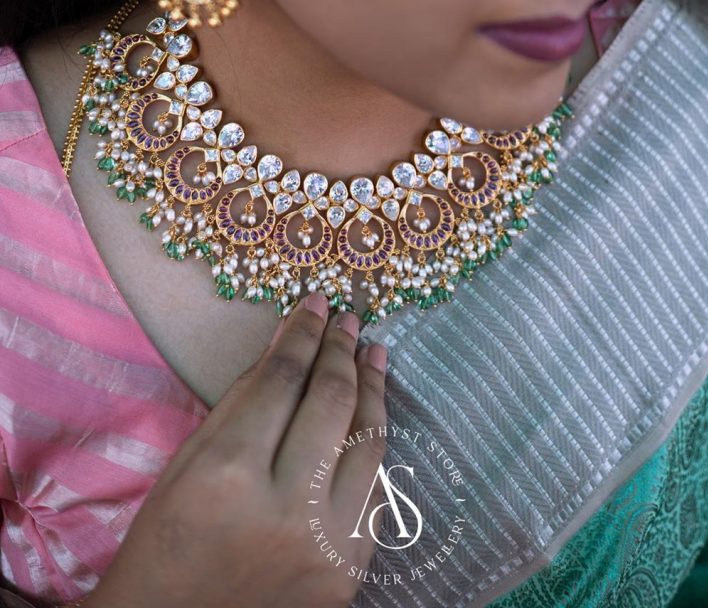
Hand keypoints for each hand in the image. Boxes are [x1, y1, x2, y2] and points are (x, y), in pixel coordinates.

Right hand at [83, 293, 388, 607]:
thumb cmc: (165, 542)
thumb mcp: (188, 462)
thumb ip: (243, 399)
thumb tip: (289, 340)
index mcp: (229, 476)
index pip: (283, 380)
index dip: (302, 334)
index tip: (314, 304)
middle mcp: (286, 509)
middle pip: (332, 403)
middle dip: (340, 350)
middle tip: (347, 320)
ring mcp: (325, 545)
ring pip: (369, 444)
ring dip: (373, 390)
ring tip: (373, 355)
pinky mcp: (349, 571)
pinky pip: (374, 492)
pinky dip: (373, 447)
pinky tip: (371, 416)